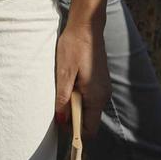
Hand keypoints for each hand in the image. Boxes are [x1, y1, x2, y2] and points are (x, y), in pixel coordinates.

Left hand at [54, 20, 109, 140]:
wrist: (86, 26)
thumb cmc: (74, 47)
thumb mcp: (64, 74)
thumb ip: (62, 98)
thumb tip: (60, 119)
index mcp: (96, 96)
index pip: (90, 128)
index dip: (76, 133)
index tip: (61, 127)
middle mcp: (103, 95)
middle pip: (89, 119)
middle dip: (73, 120)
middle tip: (57, 108)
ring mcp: (103, 88)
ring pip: (89, 108)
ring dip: (75, 107)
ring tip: (61, 95)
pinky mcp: (100, 81)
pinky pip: (90, 97)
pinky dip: (79, 98)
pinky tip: (68, 86)